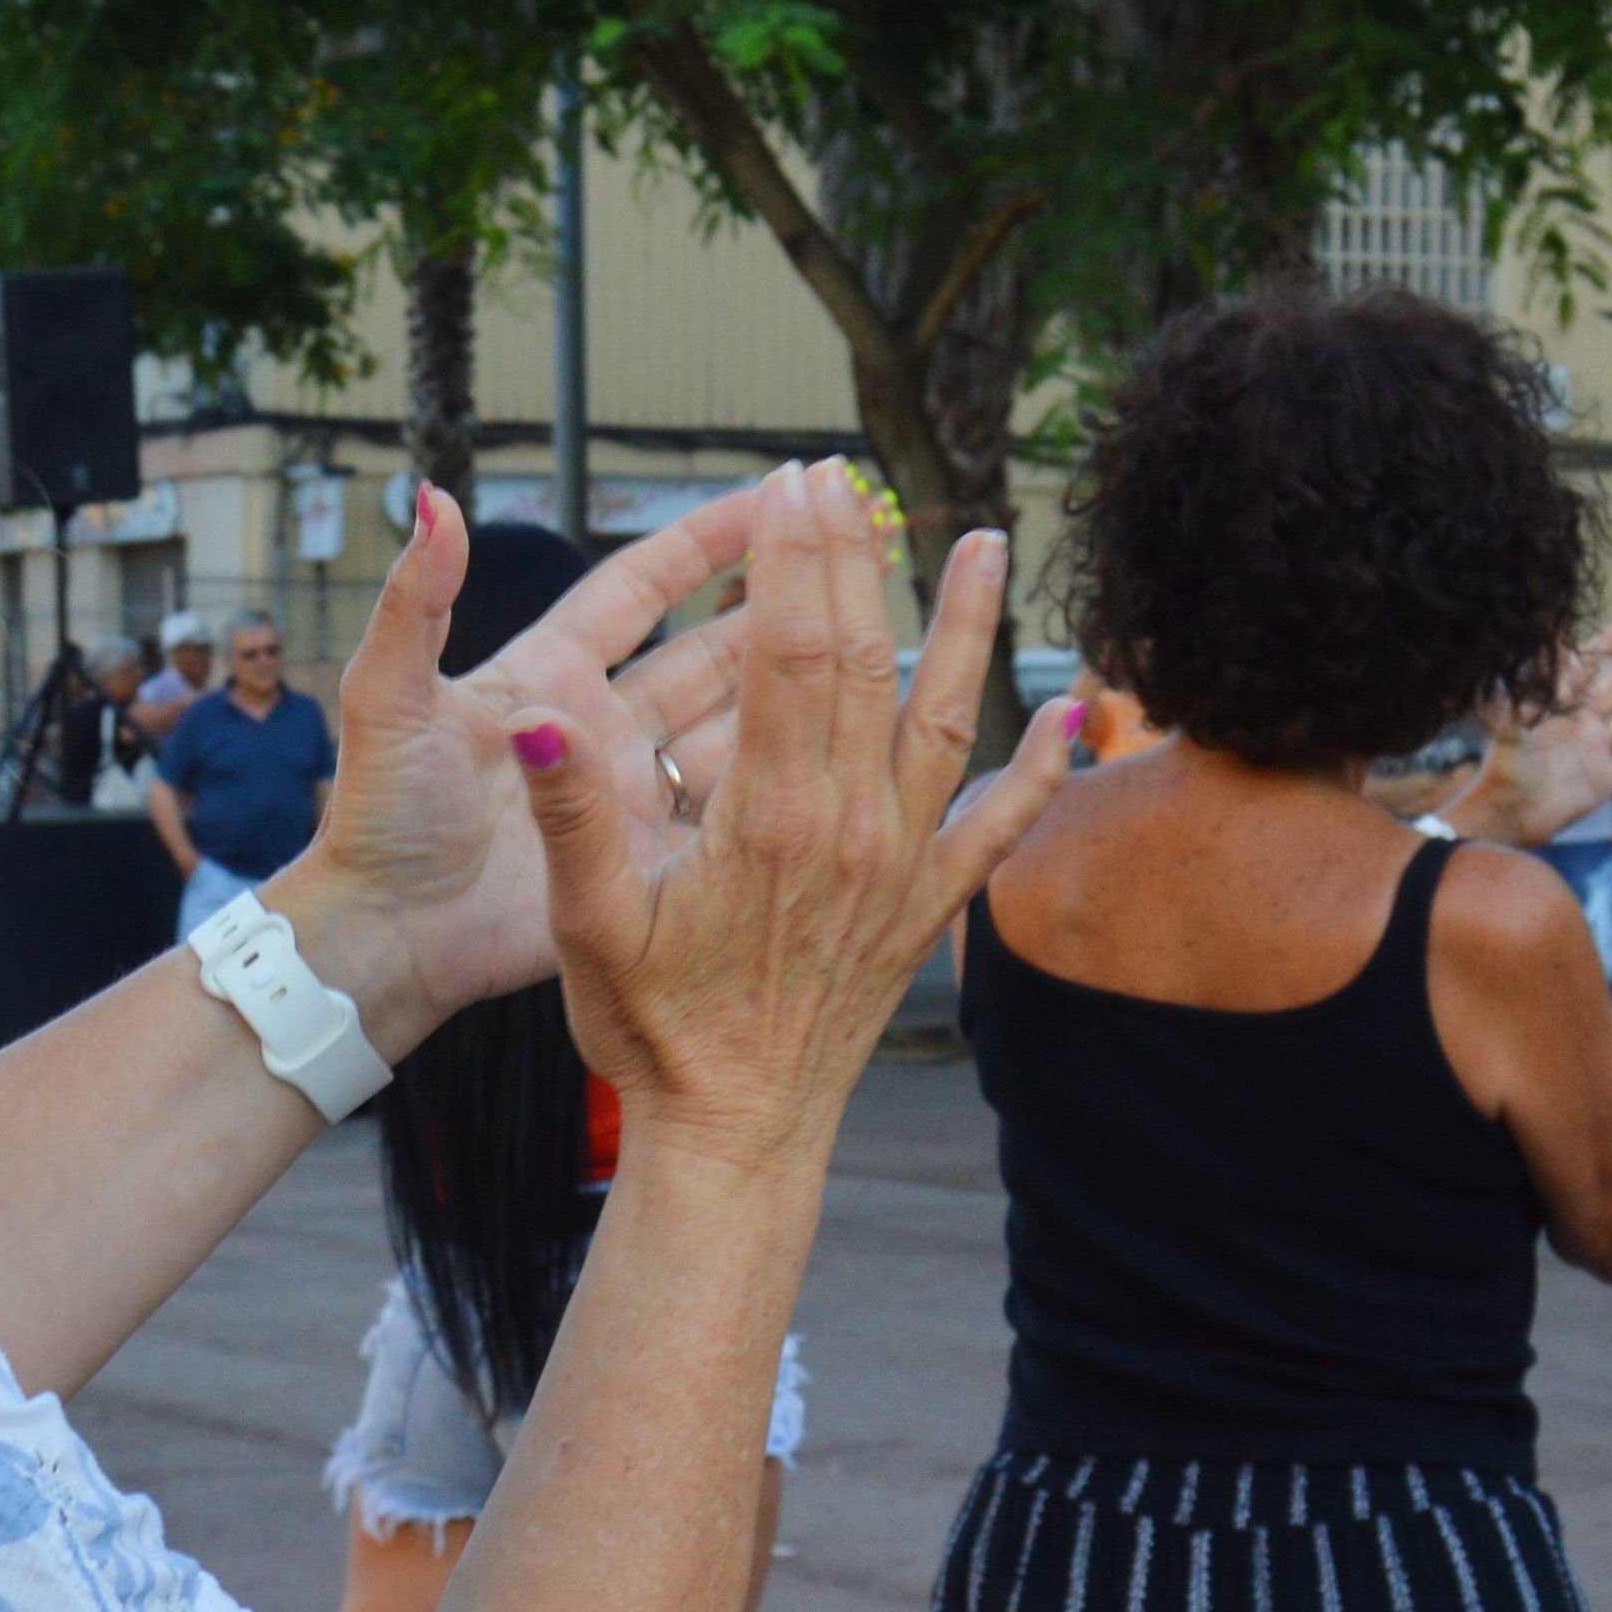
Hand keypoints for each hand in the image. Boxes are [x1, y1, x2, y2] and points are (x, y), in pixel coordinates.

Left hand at [273, 468, 952, 1053]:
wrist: (384, 940)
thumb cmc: (377, 817)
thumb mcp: (387, 698)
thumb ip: (414, 601)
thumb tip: (432, 499)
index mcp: (548, 672)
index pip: (642, 587)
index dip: (706, 540)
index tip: (778, 494)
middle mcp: (599, 725)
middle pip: (707, 652)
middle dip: (779, 607)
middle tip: (858, 559)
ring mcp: (626, 796)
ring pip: (734, 731)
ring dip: (795, 696)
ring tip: (877, 653)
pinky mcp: (640, 862)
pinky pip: (724, 821)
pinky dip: (778, 796)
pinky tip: (842, 771)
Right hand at [509, 464, 1071, 1168]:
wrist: (735, 1136)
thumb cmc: (651, 1035)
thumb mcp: (588, 927)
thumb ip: (572, 815)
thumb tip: (535, 724)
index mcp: (770, 817)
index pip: (789, 649)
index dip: (794, 555)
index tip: (793, 481)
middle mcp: (851, 828)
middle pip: (861, 660)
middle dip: (853, 558)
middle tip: (845, 475)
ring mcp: (900, 865)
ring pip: (945, 717)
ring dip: (967, 625)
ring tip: (985, 542)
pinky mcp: (928, 908)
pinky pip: (1000, 824)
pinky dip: (1043, 764)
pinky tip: (1075, 708)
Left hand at [1438, 624, 1611, 846]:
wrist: (1506, 819)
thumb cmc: (1503, 770)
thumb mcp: (1510, 727)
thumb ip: (1523, 692)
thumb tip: (1520, 652)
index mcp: (1557, 705)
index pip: (1583, 666)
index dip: (1604, 646)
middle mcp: (1580, 722)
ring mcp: (1595, 750)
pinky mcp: (1605, 781)